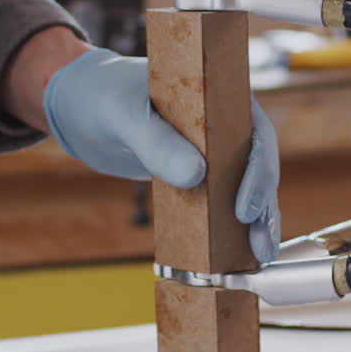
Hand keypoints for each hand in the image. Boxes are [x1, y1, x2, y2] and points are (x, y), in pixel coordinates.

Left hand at [44, 49, 280, 261]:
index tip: (243, 208)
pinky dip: (232, 225)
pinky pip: (223, 199)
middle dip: (263, 206)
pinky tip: (239, 252)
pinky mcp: (202, 174)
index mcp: (218, 97)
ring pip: (248, 187)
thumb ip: (157, 143)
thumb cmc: (106, 97)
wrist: (87, 110)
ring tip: (259, 254)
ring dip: (258, 221)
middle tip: (258, 243)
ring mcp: (215, 151)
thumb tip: (195, 175)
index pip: (255, 134)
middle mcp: (225, 123)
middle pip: (259, 167)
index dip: (258, 172)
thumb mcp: (125, 117)